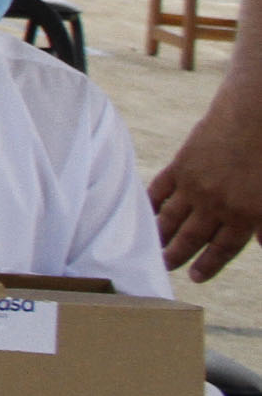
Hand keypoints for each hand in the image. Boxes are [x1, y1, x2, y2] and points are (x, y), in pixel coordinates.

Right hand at [156, 78, 261, 279]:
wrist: (253, 118)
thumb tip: (260, 244)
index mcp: (244, 216)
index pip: (222, 249)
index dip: (208, 265)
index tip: (195, 277)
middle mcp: (216, 206)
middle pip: (192, 237)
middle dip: (177, 255)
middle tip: (164, 266)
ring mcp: (195, 186)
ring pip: (171, 218)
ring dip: (160, 234)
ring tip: (151, 246)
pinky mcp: (181, 166)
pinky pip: (161, 189)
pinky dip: (151, 202)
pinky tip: (145, 211)